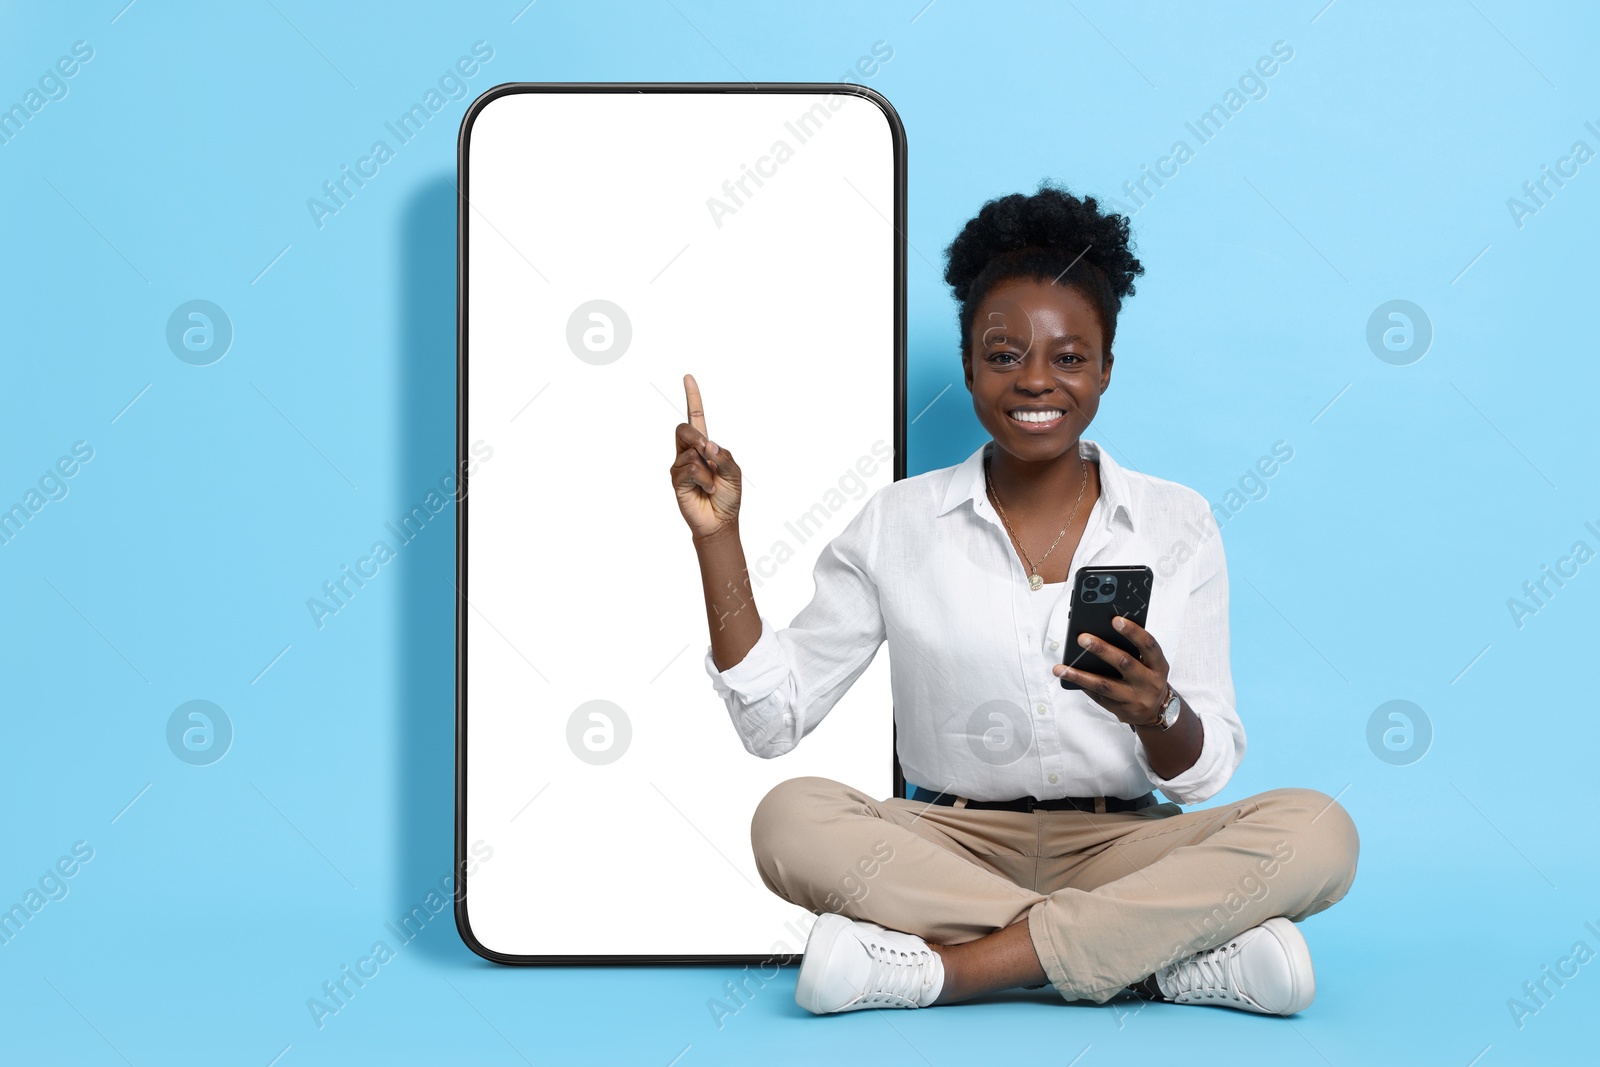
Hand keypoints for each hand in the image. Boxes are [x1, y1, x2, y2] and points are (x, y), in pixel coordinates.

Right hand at [671, 372, 742, 540]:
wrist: (721, 521)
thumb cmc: (728, 496)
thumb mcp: (734, 472)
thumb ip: (723, 456)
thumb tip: (707, 444)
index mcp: (705, 446)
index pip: (696, 418)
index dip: (693, 398)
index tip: (688, 377)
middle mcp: (689, 452)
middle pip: (684, 429)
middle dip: (696, 436)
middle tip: (708, 451)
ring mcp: (681, 465)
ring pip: (690, 451)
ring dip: (707, 469)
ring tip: (711, 485)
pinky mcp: (676, 479)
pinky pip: (689, 469)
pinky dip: (703, 479)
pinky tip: (706, 489)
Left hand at [1051, 615, 1169, 727]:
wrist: (1156, 711)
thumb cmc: (1149, 678)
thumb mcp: (1150, 663)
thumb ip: (1134, 649)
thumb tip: (1103, 630)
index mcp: (1158, 665)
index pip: (1148, 645)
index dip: (1133, 632)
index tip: (1115, 619)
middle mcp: (1149, 682)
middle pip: (1124, 663)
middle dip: (1102, 649)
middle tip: (1082, 638)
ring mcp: (1135, 698)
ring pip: (1105, 685)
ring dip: (1080, 675)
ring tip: (1061, 668)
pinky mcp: (1121, 710)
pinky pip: (1098, 696)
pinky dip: (1082, 685)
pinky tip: (1068, 677)